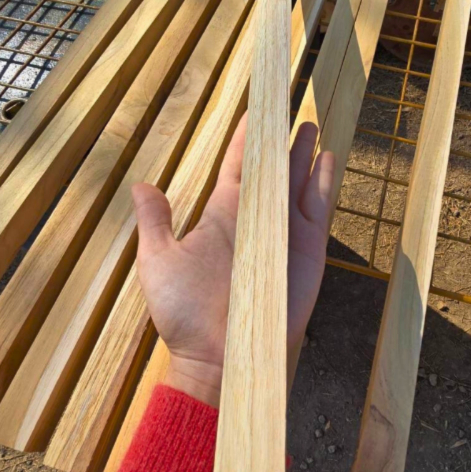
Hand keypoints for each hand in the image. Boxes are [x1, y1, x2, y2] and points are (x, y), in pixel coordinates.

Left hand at [132, 114, 335, 407]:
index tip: (253, 114)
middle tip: (291, 114)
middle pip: (272, 170)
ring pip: (297, 183)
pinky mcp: (306, 251)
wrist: (219, 357)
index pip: (236, 168)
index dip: (243, 141)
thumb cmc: (184, 313)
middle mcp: (255, 218)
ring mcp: (283, 233)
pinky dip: (323, 184)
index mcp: (222, 215)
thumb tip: (142, 186)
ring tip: (311, 128)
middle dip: (281, 142)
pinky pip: (317, 210)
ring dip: (304, 156)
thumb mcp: (158, 260)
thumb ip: (155, 221)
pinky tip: (328, 160)